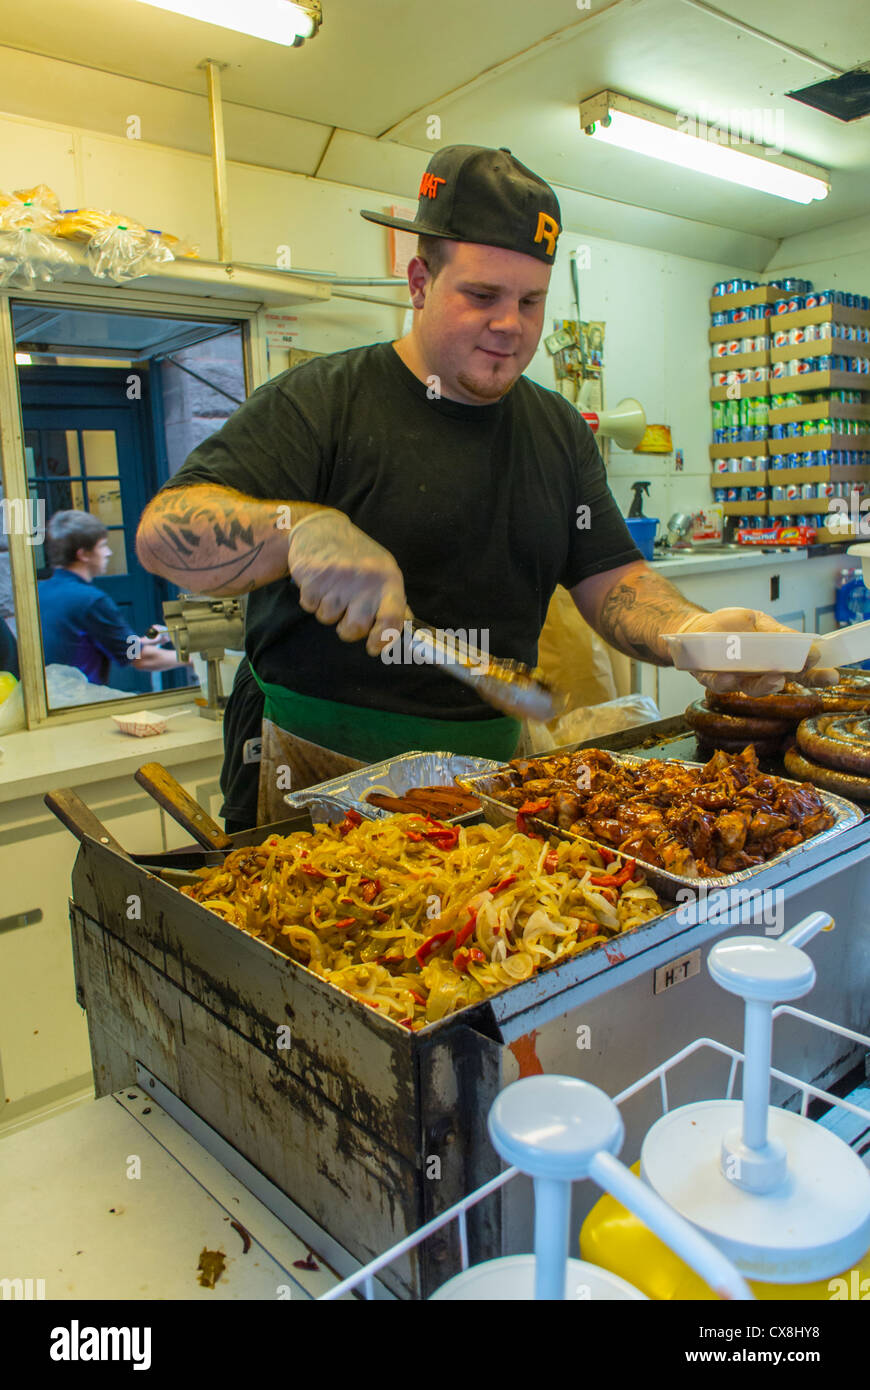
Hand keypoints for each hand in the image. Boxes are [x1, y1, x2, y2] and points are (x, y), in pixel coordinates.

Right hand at [287, 509, 407, 657]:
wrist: (319, 528)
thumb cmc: (354, 554)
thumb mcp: (382, 570)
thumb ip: (393, 599)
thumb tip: (403, 625)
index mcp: (388, 578)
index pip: (391, 618)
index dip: (383, 639)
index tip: (373, 647)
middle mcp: (365, 578)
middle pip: (355, 628)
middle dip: (347, 627)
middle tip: (346, 610)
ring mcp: (338, 578)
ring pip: (328, 619)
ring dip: (327, 610)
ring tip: (332, 588)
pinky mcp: (313, 578)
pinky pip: (309, 607)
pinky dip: (311, 600)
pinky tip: (318, 582)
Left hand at [675, 608, 839, 694]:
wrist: (695, 627)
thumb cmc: (730, 627)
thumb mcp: (758, 622)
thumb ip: (778, 633)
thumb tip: (806, 643)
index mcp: (773, 662)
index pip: (799, 672)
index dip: (816, 676)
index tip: (832, 675)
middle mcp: (757, 675)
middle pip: (780, 682)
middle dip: (796, 677)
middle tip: (806, 669)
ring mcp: (735, 679)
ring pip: (751, 688)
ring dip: (764, 685)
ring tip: (775, 677)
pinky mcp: (710, 678)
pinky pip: (719, 683)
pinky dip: (725, 681)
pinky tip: (731, 676)